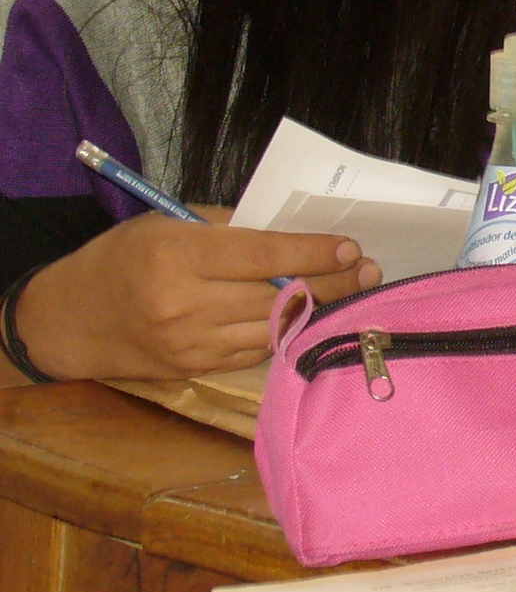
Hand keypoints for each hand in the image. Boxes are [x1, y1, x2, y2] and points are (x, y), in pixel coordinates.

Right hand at [13, 215, 380, 381]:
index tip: (350, 247)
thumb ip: (228, 227)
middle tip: (369, 270)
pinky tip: (310, 315)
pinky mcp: (194, 368)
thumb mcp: (166, 223)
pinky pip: (256, 349)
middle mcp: (185, 303)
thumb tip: (294, 232)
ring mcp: (190, 343)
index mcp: (178, 255)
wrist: (70, 319)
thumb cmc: (122, 258)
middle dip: (332, 282)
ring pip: (273, 326)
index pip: (265, 255)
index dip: (314, 252)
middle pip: (278, 293)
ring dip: (319, 309)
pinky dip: (285, 331)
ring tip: (353, 291)